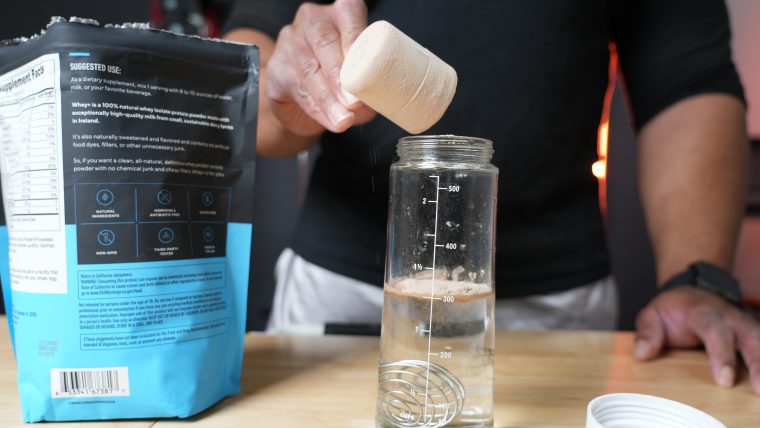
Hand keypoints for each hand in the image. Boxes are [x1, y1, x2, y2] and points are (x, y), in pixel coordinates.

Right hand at [266, 0, 375, 136]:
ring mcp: (290, 41)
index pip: (349, 14)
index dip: (356, 37)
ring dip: (328, 99)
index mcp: (341, 14)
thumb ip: (369, 83)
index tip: (364, 67)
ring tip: (343, 120)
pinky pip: (296, 88)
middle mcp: (313, 21)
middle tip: (354, 102)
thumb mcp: (363, 77)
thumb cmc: (343, 81)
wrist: (307, 101)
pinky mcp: (276, 67)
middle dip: (340, 76)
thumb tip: (372, 100)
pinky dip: (316, 109)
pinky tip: (330, 121)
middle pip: (325, 42)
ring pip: (309, 69)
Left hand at [635, 286, 759, 394]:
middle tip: (759, 389)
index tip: (724, 380)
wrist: (691, 292)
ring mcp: (743, 324)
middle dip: (757, 363)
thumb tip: (642, 353)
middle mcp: (728, 316)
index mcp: (702, 311)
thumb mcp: (652, 314)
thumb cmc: (673, 309)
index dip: (722, 354)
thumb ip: (647, 332)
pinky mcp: (751, 334)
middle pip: (749, 336)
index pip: (714, 329)